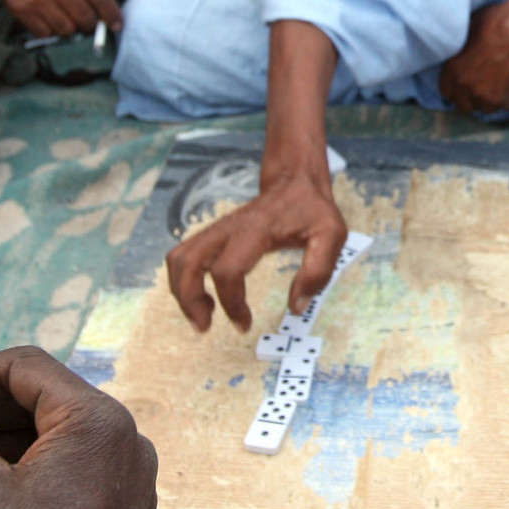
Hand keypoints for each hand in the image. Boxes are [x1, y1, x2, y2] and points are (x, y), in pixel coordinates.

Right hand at [0, 0, 125, 37]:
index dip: (112, 13)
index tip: (116, 24)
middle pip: (86, 17)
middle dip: (92, 21)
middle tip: (90, 18)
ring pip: (68, 28)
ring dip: (72, 26)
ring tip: (70, 16)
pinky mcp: (22, 9)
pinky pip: (46, 32)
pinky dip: (52, 29)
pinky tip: (52, 17)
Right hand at [165, 169, 348, 332]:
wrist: (295, 181)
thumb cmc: (312, 209)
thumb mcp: (331, 236)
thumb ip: (318, 271)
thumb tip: (296, 307)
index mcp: (255, 230)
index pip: (226, 270)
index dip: (231, 303)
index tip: (244, 324)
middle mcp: (228, 228)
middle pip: (186, 262)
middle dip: (188, 299)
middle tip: (204, 327)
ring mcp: (217, 230)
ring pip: (177, 258)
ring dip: (181, 291)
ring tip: (203, 316)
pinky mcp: (213, 234)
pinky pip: (184, 256)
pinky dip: (185, 280)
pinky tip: (207, 297)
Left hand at [438, 0, 508, 114]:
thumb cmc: (497, 21)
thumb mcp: (469, 28)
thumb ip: (461, 49)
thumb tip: (463, 51)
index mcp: (451, 69)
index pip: (447, 91)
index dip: (458, 86)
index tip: (469, 80)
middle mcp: (464, 87)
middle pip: (465, 105)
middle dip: (474, 96)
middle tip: (488, 82)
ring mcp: (485, 96)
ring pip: (487, 108)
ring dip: (496, 96)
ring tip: (506, 78)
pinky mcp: (506, 100)